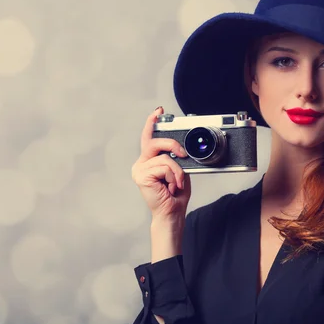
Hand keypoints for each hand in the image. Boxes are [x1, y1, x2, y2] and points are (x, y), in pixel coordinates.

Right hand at [131, 106, 191, 220]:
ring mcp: (139, 170)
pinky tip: (170, 187)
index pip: (149, 137)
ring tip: (175, 183)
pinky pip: (164, 166)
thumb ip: (176, 157)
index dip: (152, 122)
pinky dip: (173, 176)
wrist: (172, 213)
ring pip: (165, 157)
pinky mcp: (142, 176)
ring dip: (177, 171)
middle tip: (183, 154)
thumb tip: (182, 147)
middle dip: (172, 144)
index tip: (159, 111)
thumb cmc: (175, 194)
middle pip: (155, 142)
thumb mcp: (179, 170)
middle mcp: (141, 164)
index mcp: (148, 161)